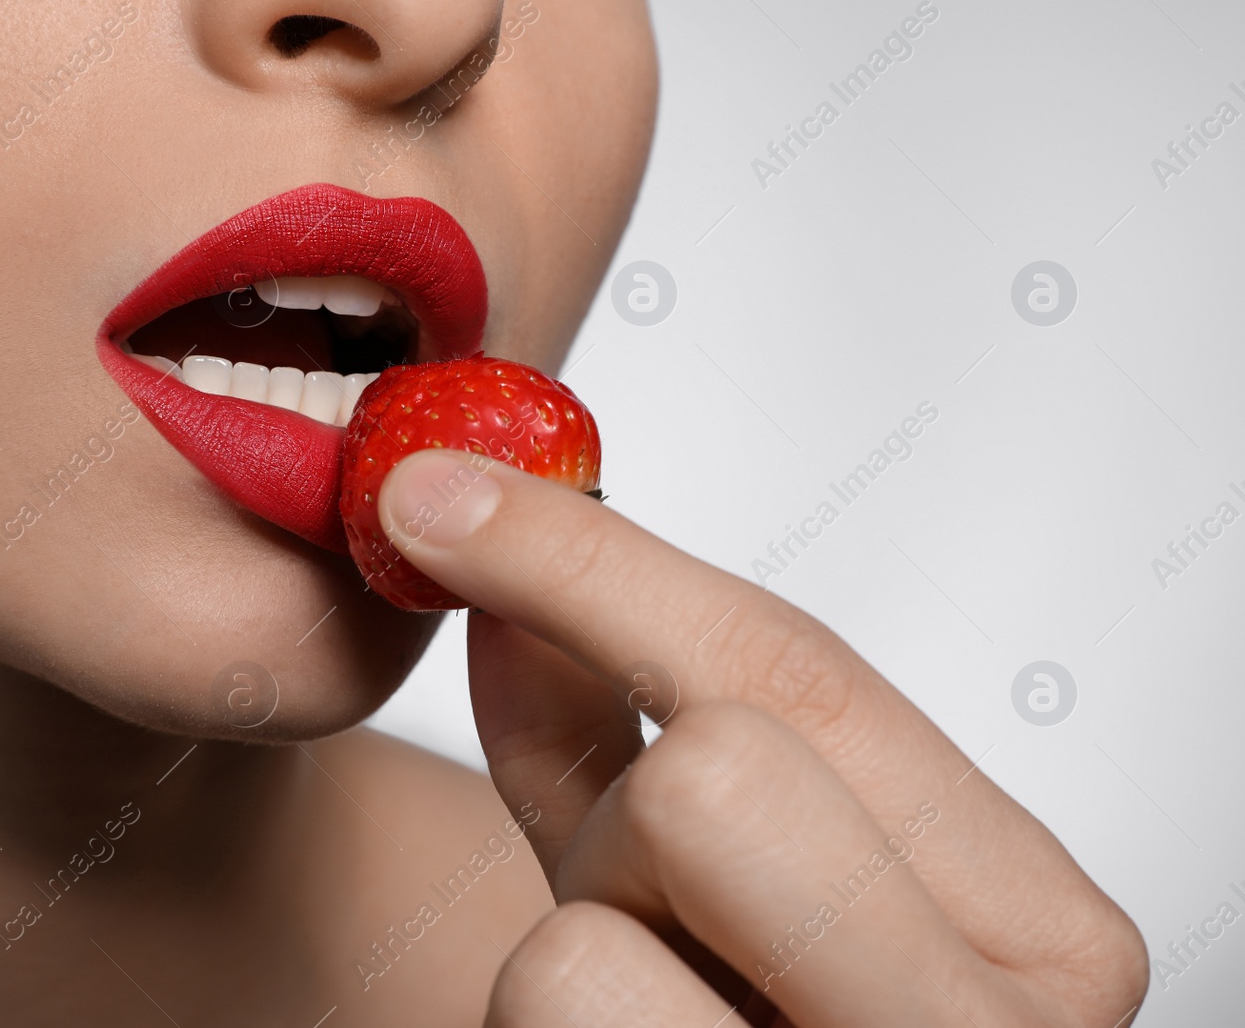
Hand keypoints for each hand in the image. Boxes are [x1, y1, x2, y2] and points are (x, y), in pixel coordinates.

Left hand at [377, 450, 1147, 1026]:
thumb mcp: (695, 887)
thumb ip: (607, 734)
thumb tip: (495, 564)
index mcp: (1032, 931)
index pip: (798, 673)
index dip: (588, 561)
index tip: (433, 493)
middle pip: (715, 777)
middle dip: (621, 816)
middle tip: (642, 887)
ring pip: (582, 947)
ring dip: (571, 961)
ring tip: (640, 1014)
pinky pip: (548, 1024)